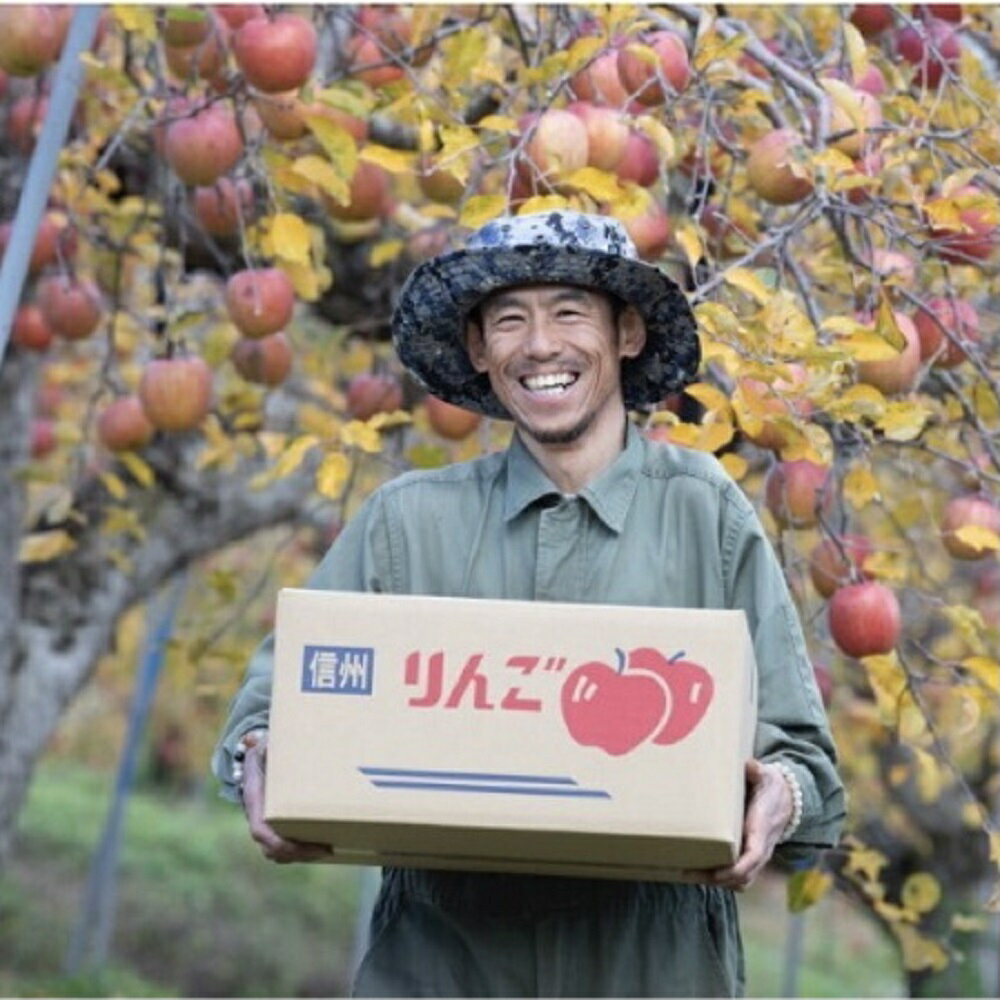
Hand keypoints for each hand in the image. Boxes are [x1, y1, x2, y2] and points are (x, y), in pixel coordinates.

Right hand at [240, 739, 333, 863]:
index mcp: (254, 801)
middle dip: (300, 854)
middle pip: (272, 850)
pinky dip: (302, 850)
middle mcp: (258, 818)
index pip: (260, 832)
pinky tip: (324, 844)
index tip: (305, 842)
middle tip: (328, 849)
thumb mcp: (267, 746)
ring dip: (302, 855)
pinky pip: (286, 847)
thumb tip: (270, 740)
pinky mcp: (277, 827)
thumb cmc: (266, 752)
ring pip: (279, 853)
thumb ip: (269, 744)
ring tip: (329, 848)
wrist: (258, 760)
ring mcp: (266, 825)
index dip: (281, 843)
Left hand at [686, 758, 791, 890]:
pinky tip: (697, 872)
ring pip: (739, 881)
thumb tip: (749, 765)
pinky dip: (720, 880)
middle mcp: (761, 849)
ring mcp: (756, 857)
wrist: (786, 801)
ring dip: (715, 882)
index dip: (736, 868)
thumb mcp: (766, 776)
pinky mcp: (750, 858)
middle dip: (715, 878)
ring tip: (686, 874)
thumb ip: (757, 771)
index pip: (753, 856)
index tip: (716, 872)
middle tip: (687, 872)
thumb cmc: (770, 788)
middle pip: (742, 875)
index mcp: (761, 829)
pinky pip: (738, 878)